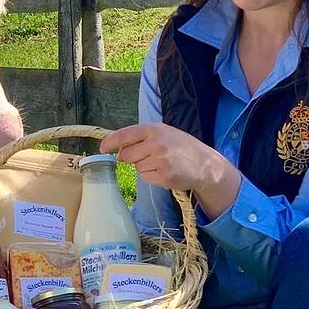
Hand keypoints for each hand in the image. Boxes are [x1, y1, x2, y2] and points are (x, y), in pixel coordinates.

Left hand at [101, 123, 241, 217]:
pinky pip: (146, 178)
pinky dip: (153, 177)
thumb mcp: (163, 133)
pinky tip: (166, 172)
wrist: (205, 164)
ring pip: (137, 168)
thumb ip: (141, 138)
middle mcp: (156, 143)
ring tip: (163, 163)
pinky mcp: (164, 176)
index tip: (103, 148)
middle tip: (150, 156)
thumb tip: (118, 152)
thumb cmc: (181, 147)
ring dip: (145, 167)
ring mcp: (160, 160)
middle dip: (133, 158)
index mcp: (154, 129)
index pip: (125, 135)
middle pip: (127, 155)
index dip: (111, 142)